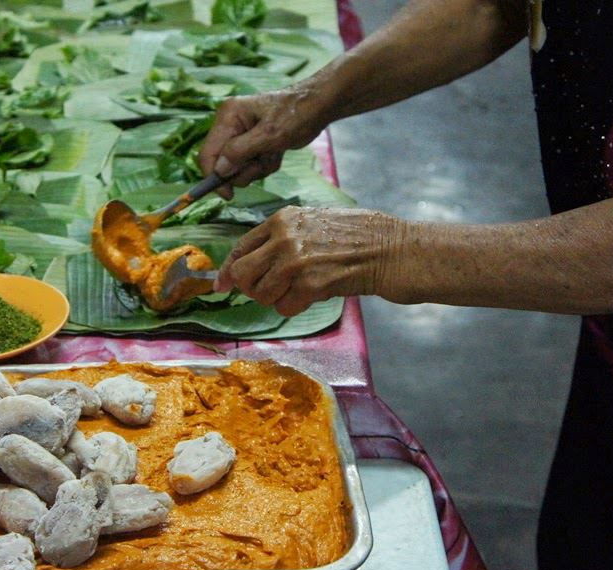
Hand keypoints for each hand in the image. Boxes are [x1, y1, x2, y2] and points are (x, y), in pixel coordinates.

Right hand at [199, 82, 333, 198]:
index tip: (228, 194)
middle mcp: (230, 125)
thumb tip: (219, 170)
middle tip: (262, 163)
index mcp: (228, 116)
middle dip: (244, 170)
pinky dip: (265, 165)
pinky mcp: (252, 144)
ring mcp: (241, 135)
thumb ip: (241, 152)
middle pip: (222, 164)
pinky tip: (276, 153)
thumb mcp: (269, 134)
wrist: (319, 107)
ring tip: (273, 153)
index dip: (214, 176)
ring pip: (238, 168)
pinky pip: (251, 166)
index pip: (208, 153)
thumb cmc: (297, 114)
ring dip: (257, 168)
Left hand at [215, 206, 404, 315]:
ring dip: (275, 299)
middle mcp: (284, 237)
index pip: (241, 247)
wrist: (391, 250)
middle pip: (242, 273)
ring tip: (297, 291)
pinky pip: (284, 307)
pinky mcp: (309, 284)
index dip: (227, 270)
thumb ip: (283, 237)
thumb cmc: (359, 236)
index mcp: (283, 219)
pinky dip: (294, 307)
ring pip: (261, 294)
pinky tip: (312, 296)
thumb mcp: (314, 222)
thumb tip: (254, 262)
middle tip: (267, 292)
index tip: (220, 286)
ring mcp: (295, 261)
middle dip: (250, 288)